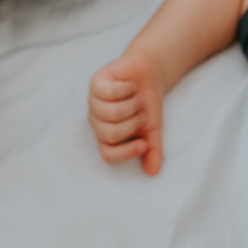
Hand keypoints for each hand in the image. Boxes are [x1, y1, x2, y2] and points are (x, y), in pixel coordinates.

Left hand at [88, 51, 164, 174]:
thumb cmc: (147, 104)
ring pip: (111, 113)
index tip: (144, 144)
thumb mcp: (153, 129)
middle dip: (133, 124)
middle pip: (110, 134)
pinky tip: (131, 86)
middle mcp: (97, 121)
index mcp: (107, 136)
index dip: (125, 153)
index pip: (108, 154)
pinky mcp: (96, 83)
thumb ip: (152, 150)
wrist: (149, 74)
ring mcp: (94, 102)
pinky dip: (127, 89)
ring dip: (132, 105)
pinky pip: (109, 92)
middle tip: (142, 113)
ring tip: (138, 98)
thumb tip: (153, 172)